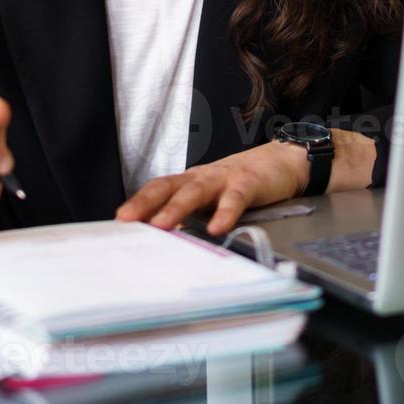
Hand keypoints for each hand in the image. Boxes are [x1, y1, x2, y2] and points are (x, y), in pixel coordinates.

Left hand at [115, 140, 308, 236]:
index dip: (138, 202)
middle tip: (128, 220)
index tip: (119, 220)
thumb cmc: (243, 183)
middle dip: (146, 203)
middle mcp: (202, 177)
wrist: (283, 160)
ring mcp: (224, 179)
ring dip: (177, 208)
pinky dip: (224, 213)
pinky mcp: (249, 184)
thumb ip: (192, 215)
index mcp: (191, 181)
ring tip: (164, 225)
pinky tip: (217, 228)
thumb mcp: (213, 198)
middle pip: (169, 187)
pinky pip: (234, 199)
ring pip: (196, 191)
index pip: (158, 188)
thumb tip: (167, 243)